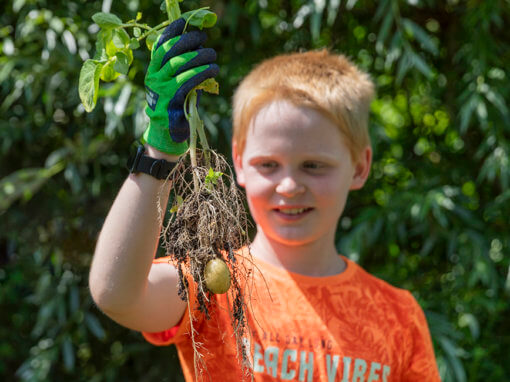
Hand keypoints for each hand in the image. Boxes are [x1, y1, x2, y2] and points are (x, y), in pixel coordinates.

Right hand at [142, 18, 218, 154]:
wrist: (168, 134)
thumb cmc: (177, 108)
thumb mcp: (179, 85)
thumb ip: (186, 69)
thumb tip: (202, 51)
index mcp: (153, 71)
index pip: (159, 46)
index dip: (171, 32)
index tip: (185, 22)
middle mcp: (154, 77)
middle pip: (170, 51)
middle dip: (189, 41)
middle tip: (204, 39)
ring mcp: (161, 89)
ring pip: (180, 64)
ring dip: (199, 56)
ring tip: (213, 55)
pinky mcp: (172, 100)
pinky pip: (188, 80)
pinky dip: (202, 73)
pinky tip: (213, 70)